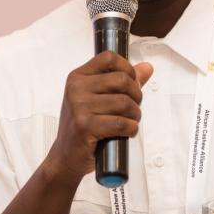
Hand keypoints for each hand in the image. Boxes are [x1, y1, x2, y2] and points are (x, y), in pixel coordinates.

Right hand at [44, 51, 152, 187]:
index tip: (132, 82)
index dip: (127, 68)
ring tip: (130, 121)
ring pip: (124, 102)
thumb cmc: (84, 126)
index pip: (109, 58)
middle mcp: (76, 88)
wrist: (65, 155)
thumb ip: (122, 81)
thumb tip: (147, 67)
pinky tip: (127, 131)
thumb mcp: (98, 98)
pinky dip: (131, 128)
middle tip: (133, 107)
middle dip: (136, 95)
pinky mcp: (85, 127)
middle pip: (122, 80)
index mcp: (78, 77)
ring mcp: (79, 107)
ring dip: (135, 114)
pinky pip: (121, 123)